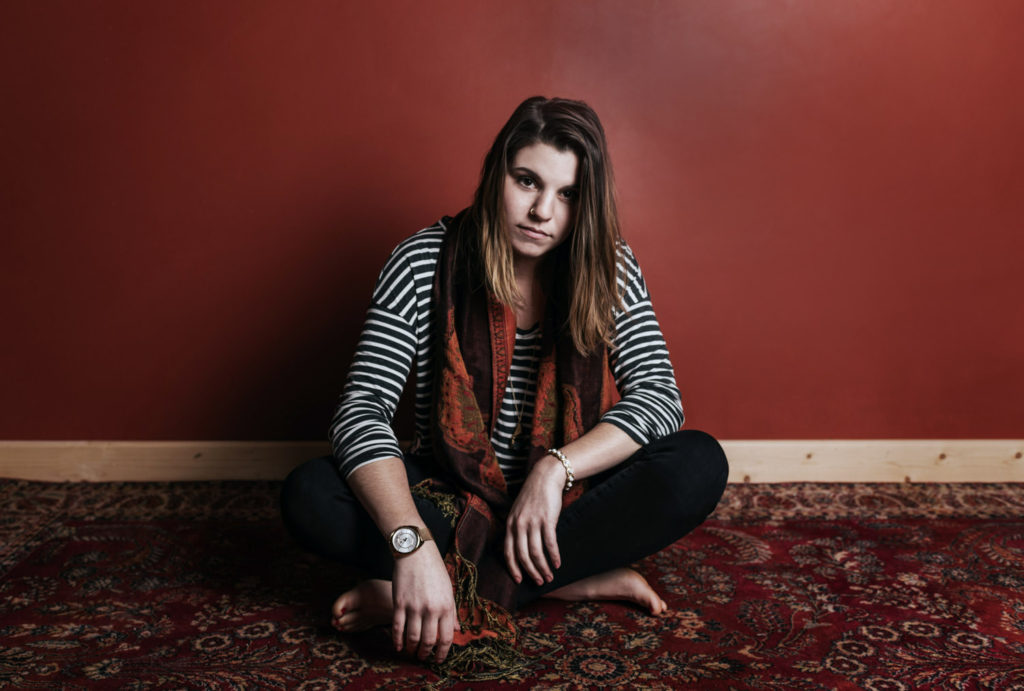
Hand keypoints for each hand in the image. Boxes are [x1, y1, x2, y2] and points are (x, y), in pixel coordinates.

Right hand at [391, 541, 459, 662]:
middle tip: (423, 657)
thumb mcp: (448, 589)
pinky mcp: (399, 603)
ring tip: (411, 653)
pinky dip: (397, 640)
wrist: (416, 552)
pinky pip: (398, 627)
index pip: (446, 637)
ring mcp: (414, 607)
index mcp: (446, 606)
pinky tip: (398, 646)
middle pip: (429, 641)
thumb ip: (452, 611)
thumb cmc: (434, 570)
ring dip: (412, 649)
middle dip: (426, 653)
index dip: (442, 652)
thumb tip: (457, 630)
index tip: (439, 659)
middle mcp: (431, 609)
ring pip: (413, 637)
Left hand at [504, 456, 564, 585]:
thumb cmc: (532, 495)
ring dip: (543, 568)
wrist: (545, 477)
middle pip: (522, 556)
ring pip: (536, 553)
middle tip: (538, 582)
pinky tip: (558, 563)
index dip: (513, 568)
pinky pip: (550, 543)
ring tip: (549, 576)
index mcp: (510, 524)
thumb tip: (518, 549)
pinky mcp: (547, 520)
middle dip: (530, 572)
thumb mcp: (518, 511)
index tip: (518, 580)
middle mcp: (519, 525)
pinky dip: (554, 556)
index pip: (508, 552)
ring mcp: (532, 522)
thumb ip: (516, 528)